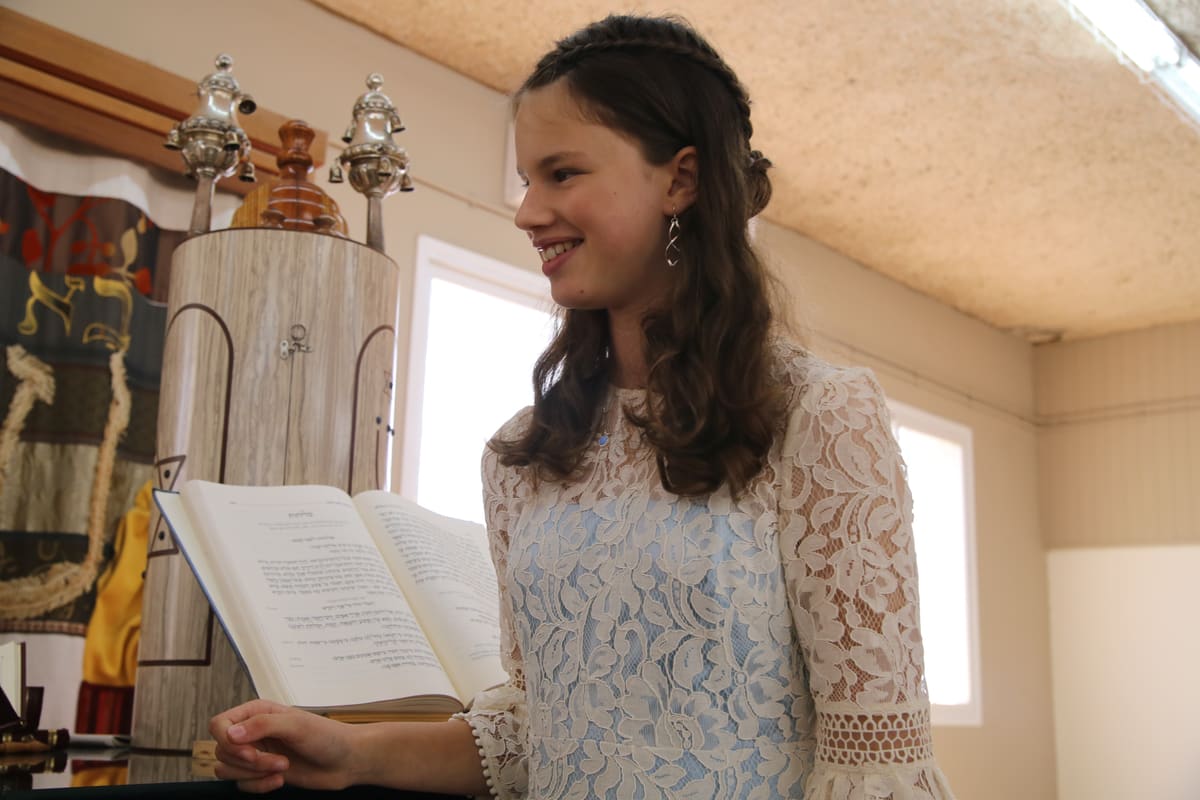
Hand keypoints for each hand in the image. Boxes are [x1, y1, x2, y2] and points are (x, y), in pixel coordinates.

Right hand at [209, 700, 358, 792]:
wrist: (346, 761)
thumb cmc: (327, 736)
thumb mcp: (296, 725)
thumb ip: (262, 725)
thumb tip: (230, 733)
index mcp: (257, 712)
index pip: (219, 724)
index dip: (227, 741)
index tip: (249, 752)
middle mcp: (252, 732)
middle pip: (221, 751)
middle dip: (249, 762)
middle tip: (279, 761)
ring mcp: (256, 753)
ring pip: (226, 769)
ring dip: (254, 774)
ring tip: (283, 767)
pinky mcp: (261, 773)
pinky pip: (241, 785)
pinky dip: (259, 786)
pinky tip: (281, 780)